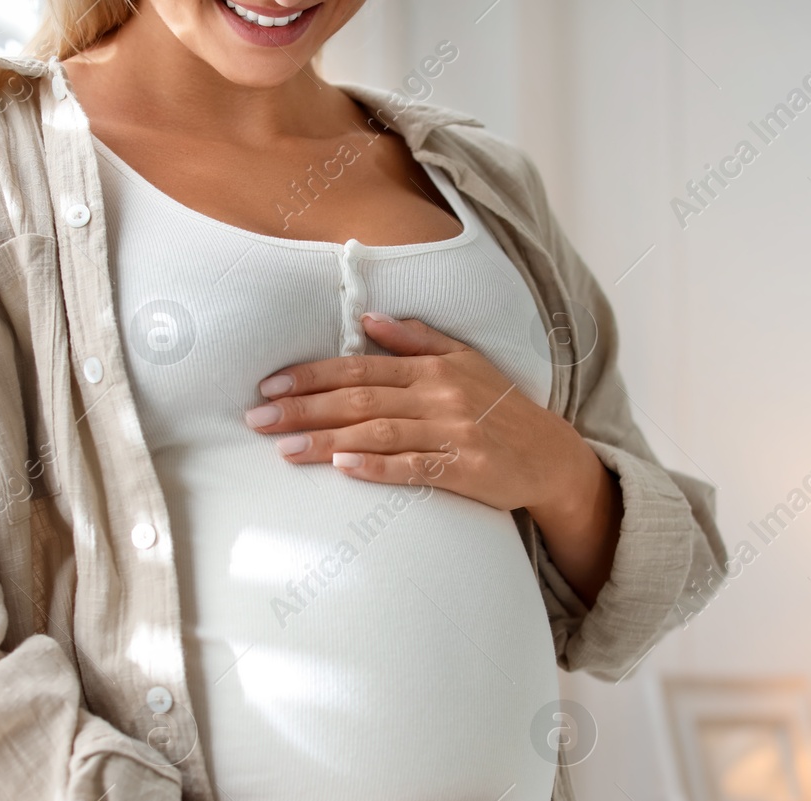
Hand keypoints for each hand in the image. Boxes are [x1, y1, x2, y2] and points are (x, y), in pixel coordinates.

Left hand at [245, 313, 624, 602]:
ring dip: (327, 440)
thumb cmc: (501, 408)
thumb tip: (368, 321)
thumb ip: (417, 339)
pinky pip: (414, 468)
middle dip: (303, 408)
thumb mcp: (465, 361)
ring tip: (284, 449)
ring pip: (378, 433)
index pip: (359, 369)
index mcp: (433, 368)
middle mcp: (439, 396)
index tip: (269, 384)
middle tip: (258, 418)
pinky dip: (378, 466)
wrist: (552, 456)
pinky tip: (344, 468)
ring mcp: (453, 433)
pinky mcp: (465, 470)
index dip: (311, 375)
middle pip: (359, 400)